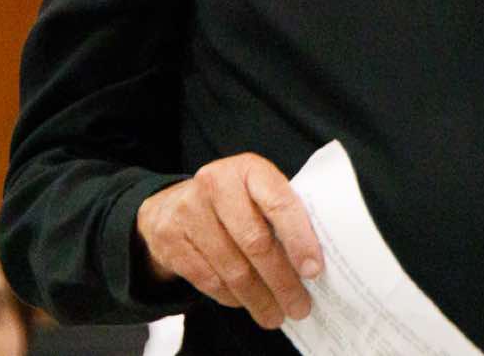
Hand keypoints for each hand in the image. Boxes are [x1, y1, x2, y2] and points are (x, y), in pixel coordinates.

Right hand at [136, 154, 323, 329]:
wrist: (171, 205)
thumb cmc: (231, 202)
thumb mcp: (256, 192)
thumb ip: (281, 215)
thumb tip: (312, 264)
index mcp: (248, 169)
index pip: (279, 203)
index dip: (299, 240)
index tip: (314, 271)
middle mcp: (215, 185)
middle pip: (255, 242)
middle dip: (282, 282)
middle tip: (300, 307)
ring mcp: (188, 212)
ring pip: (232, 269)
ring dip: (259, 299)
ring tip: (276, 315)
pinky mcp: (170, 240)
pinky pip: (209, 280)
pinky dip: (233, 298)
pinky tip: (247, 303)